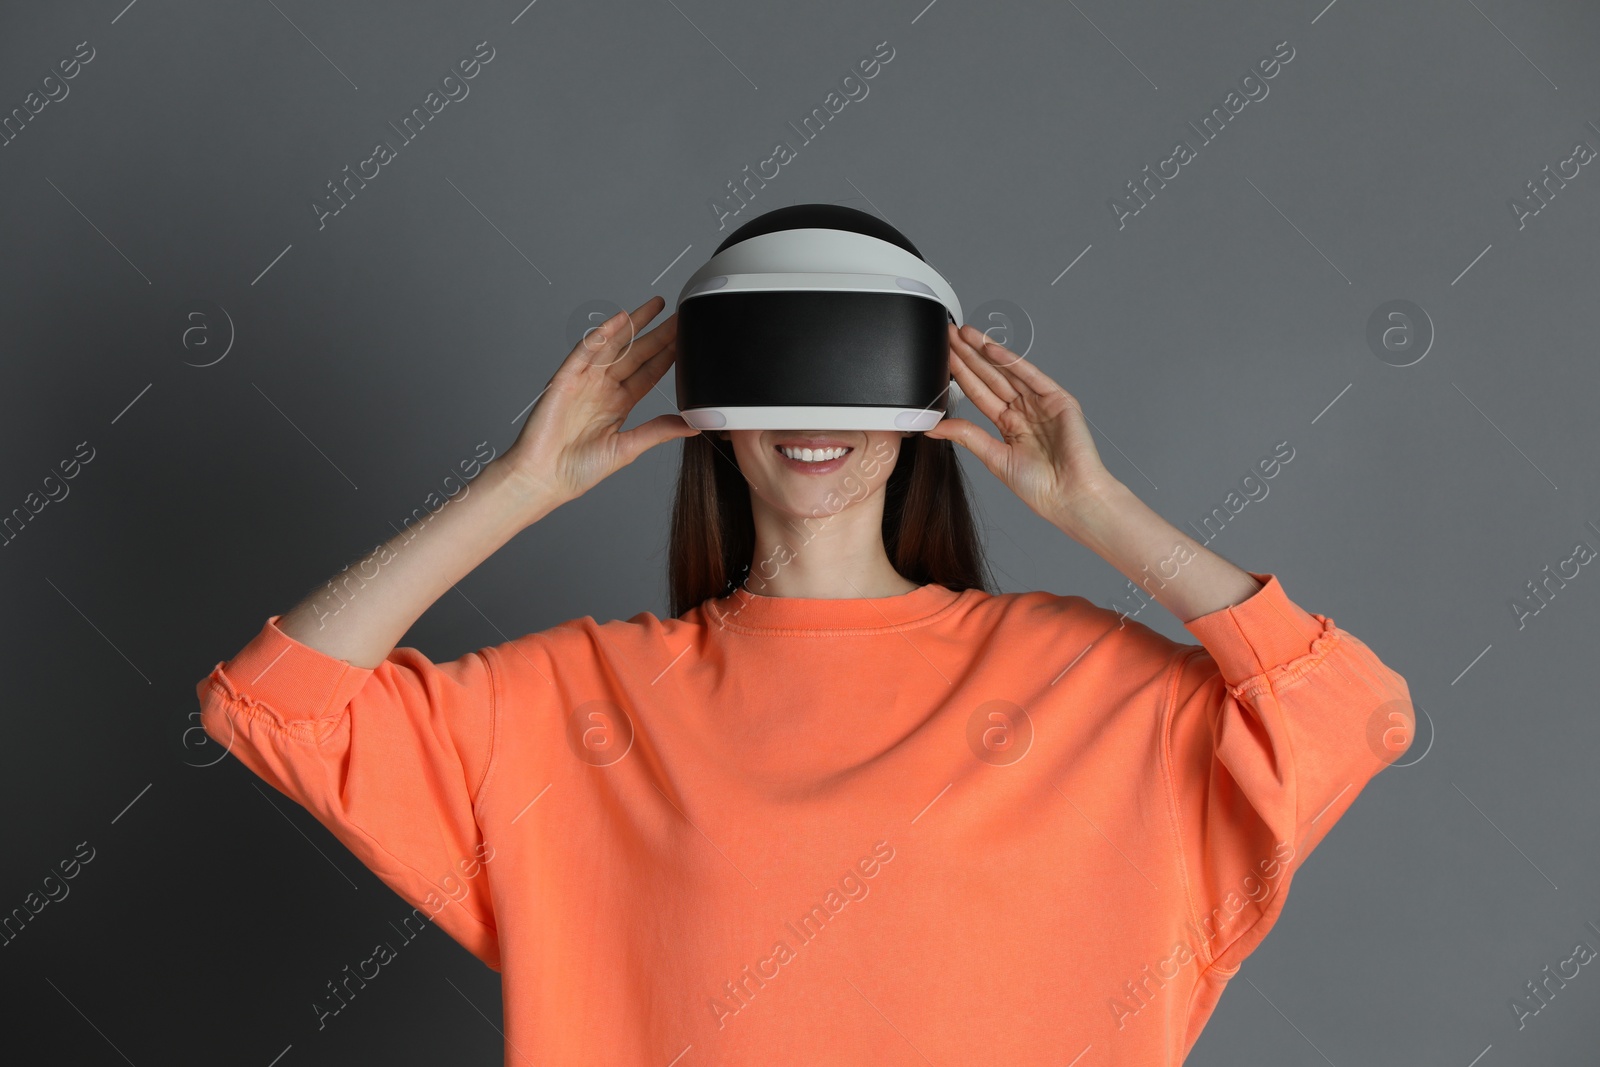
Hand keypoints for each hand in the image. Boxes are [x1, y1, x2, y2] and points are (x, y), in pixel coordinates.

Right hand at [498, 296, 698, 507]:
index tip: (686, 340)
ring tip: (655, 306)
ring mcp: (584, 381)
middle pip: (635, 354)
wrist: (543, 479)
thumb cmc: (577, 470)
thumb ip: (659, 431)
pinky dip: (601, 334)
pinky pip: (584, 351)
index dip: (667, 355)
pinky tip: (619, 320)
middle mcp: (602, 388)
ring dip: (632, 325)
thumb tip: (694, 424)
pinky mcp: (565, 379)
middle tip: (679, 316)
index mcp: (618, 404)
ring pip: (613, 345)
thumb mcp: (628, 448)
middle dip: (657, 334)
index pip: (649, 373)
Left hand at [923, 322, 1117, 528]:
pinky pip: (1031, 375)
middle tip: (949, 334)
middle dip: (969, 355)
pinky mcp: (1059, 400)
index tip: (944, 356)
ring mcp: (1041, 403)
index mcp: (1009, 425)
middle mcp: (1025, 410)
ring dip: (986, 351)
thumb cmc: (1040, 487)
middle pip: (991, 376)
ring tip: (965, 334)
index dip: (961, 373)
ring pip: (1008, 371)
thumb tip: (934, 428)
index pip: (979, 392)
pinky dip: (1012, 361)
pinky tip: (991, 348)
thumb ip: (967, 436)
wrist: (1070, 497)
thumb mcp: (994, 458)